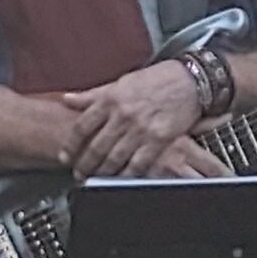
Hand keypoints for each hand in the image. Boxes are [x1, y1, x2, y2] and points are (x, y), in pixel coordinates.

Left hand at [64, 60, 211, 176]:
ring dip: (102, 172)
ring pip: (114, 158)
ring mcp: (141, 129)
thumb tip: (68, 99)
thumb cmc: (158, 79)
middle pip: (96, 147)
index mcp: (111, 99)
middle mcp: (123, 115)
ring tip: (96, 177)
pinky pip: (138, 163)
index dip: (70, 146)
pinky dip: (127, 174)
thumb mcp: (122, 82)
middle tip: (79, 173)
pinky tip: (120, 178)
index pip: (82, 126)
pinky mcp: (159, 139)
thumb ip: (94, 94)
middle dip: (84, 164)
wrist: (192, 80)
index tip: (65, 156)